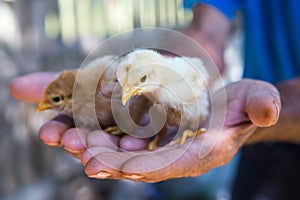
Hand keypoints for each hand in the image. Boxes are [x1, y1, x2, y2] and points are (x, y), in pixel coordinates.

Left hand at [10, 73, 280, 181]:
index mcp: (200, 152)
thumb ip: (260, 104)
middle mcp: (175, 154)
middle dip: (109, 159)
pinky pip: (123, 137)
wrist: (230, 108)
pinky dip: (103, 134)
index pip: (169, 165)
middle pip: (138, 162)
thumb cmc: (243, 106)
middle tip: (79, 152)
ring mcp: (161, 145)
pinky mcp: (151, 134)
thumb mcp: (255, 100)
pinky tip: (84, 127)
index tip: (112, 167)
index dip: (143, 166)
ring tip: (69, 139)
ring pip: (124, 151)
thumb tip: (266, 109)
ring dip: (97, 146)